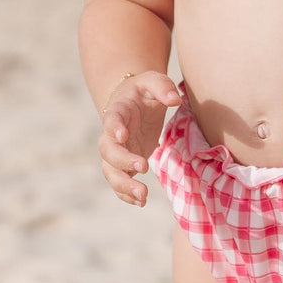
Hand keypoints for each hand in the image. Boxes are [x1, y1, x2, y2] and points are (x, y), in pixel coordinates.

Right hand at [98, 71, 181, 206]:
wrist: (132, 101)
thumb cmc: (144, 90)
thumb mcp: (154, 81)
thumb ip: (163, 87)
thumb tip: (175, 100)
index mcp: (118, 110)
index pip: (111, 119)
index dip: (114, 128)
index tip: (123, 135)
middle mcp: (112, 134)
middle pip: (108, 151)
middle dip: (123, 161)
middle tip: (144, 167)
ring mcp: (116, 151)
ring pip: (110, 171)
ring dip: (123, 185)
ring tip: (143, 196)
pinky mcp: (123, 164)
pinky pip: (118, 182)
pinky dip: (126, 194)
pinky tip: (140, 202)